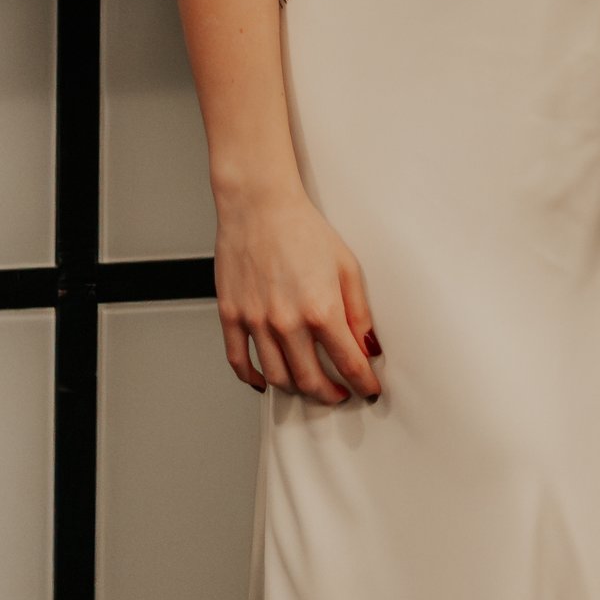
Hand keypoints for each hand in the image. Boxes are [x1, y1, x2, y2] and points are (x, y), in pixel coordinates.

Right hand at [215, 184, 382, 403]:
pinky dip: (252, 379)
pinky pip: (238, 361)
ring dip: (296, 389)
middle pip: (311, 380)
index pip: (349, 363)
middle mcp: (287, 322)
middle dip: (330, 394)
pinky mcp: (231, 315)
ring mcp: (256, 321)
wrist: (259, 205)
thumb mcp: (346, 267)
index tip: (368, 389)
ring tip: (309, 386)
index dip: (363, 383)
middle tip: (340, 393)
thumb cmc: (302, 229)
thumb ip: (359, 312)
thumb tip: (368, 346)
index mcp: (321, 309)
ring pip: (276, 377)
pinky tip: (264, 382)